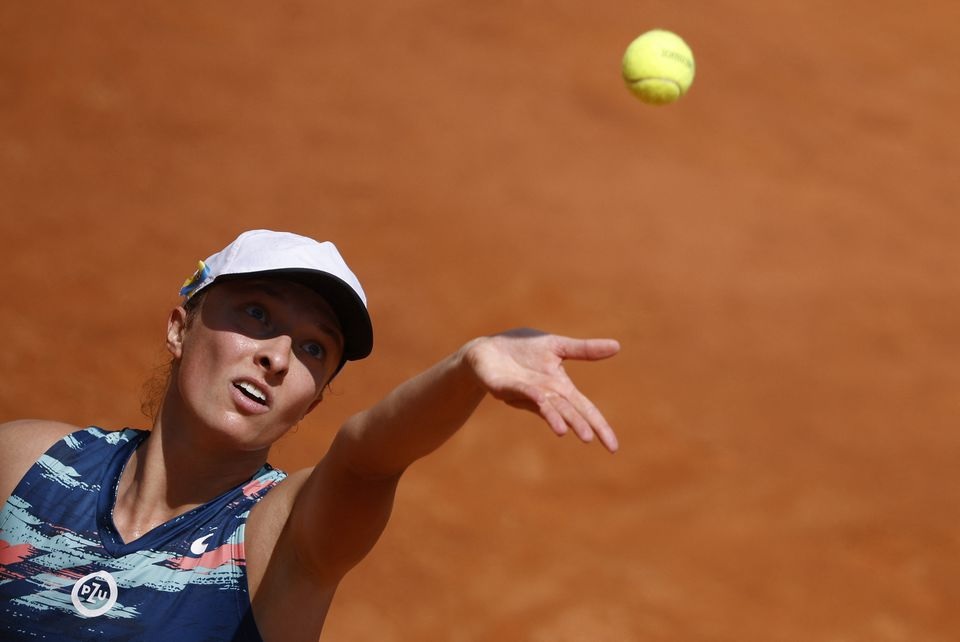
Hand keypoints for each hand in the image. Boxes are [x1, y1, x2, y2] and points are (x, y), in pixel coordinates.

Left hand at [463, 329, 619, 451]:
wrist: (488, 350)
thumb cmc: (524, 350)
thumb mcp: (558, 346)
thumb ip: (585, 350)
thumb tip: (618, 346)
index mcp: (561, 388)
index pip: (585, 409)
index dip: (600, 426)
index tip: (613, 447)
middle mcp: (545, 396)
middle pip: (567, 412)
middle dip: (577, 424)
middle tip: (588, 438)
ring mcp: (525, 394)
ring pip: (544, 408)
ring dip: (554, 418)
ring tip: (564, 431)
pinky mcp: (504, 387)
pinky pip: (520, 391)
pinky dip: (530, 395)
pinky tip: (541, 398)